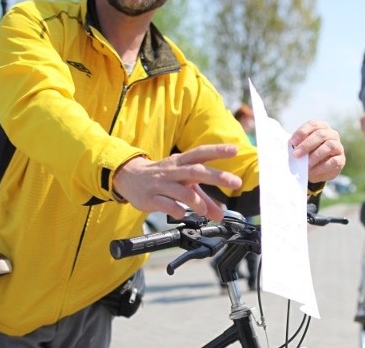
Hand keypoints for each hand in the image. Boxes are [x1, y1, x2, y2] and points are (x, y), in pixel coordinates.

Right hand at [112, 144, 241, 221]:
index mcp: (181, 162)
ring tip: (203, 211)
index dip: (218, 150)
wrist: (129, 177)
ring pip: (182, 192)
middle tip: (235, 182)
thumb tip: (221, 214)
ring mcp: (162, 184)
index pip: (201, 152)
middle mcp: (173, 170)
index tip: (234, 150)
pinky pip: (167, 205)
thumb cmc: (162, 177)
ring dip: (198, 202)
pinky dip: (177, 211)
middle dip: (217, 176)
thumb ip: (203, 199)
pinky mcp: (151, 198)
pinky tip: (181, 214)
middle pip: (196, 170)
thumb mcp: (183, 183)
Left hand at [290, 120, 345, 182]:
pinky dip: (321, 166)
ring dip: (315, 155)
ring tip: (305, 164)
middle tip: (296, 154)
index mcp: (321, 127)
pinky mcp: (341, 159)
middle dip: (307, 144)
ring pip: (329, 146)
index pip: (313, 125)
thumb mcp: (301, 147)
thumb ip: (296, 144)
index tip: (292, 142)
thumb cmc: (307, 153)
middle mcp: (332, 134)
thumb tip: (287, 145)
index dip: (302, 132)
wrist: (316, 169)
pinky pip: (333, 161)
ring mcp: (338, 146)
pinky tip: (312, 170)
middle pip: (321, 135)